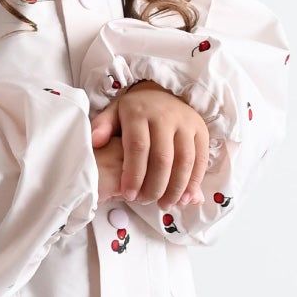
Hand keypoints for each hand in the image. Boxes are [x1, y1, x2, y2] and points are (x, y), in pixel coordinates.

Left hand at [90, 80, 209, 209]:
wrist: (164, 91)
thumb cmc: (134, 111)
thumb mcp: (114, 112)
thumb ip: (103, 126)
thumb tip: (95, 142)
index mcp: (140, 113)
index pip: (138, 147)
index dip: (134, 174)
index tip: (129, 195)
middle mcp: (165, 117)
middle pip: (163, 158)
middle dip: (155, 186)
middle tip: (145, 203)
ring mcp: (186, 123)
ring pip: (184, 161)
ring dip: (176, 188)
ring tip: (165, 205)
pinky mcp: (201, 130)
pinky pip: (200, 159)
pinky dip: (194, 181)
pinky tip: (185, 198)